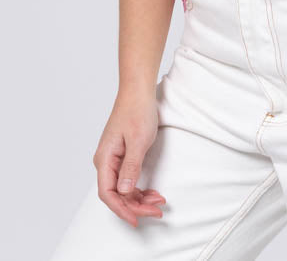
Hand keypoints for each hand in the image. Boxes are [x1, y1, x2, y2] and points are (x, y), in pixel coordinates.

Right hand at [92, 89, 166, 226]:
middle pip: (116, 193)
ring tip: (158, 202)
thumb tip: (124, 191)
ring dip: (139, 198)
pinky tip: (151, 191)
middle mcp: (105, 161)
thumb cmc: (137, 110)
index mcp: (105, 158)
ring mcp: (113, 158)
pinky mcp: (121, 155)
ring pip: (123, 188)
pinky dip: (139, 187)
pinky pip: (127, 178)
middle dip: (135, 205)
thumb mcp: (138, 140)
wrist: (138, 90)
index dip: (122, 209)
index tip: (137, 219)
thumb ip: (131, 167)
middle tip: (156, 210)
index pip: (108, 193)